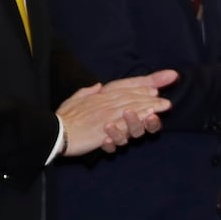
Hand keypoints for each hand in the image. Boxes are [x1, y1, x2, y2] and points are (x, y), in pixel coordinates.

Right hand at [57, 70, 177, 154]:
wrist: (54, 133)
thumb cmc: (64, 119)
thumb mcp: (74, 100)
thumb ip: (87, 92)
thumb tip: (96, 86)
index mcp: (99, 96)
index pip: (123, 88)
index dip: (140, 86)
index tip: (156, 88)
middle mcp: (103, 102)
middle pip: (131, 97)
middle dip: (150, 98)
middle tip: (166, 100)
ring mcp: (105, 115)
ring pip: (131, 108)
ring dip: (149, 107)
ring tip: (163, 107)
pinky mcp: (104, 129)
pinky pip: (124, 123)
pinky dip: (138, 119)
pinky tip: (148, 117)